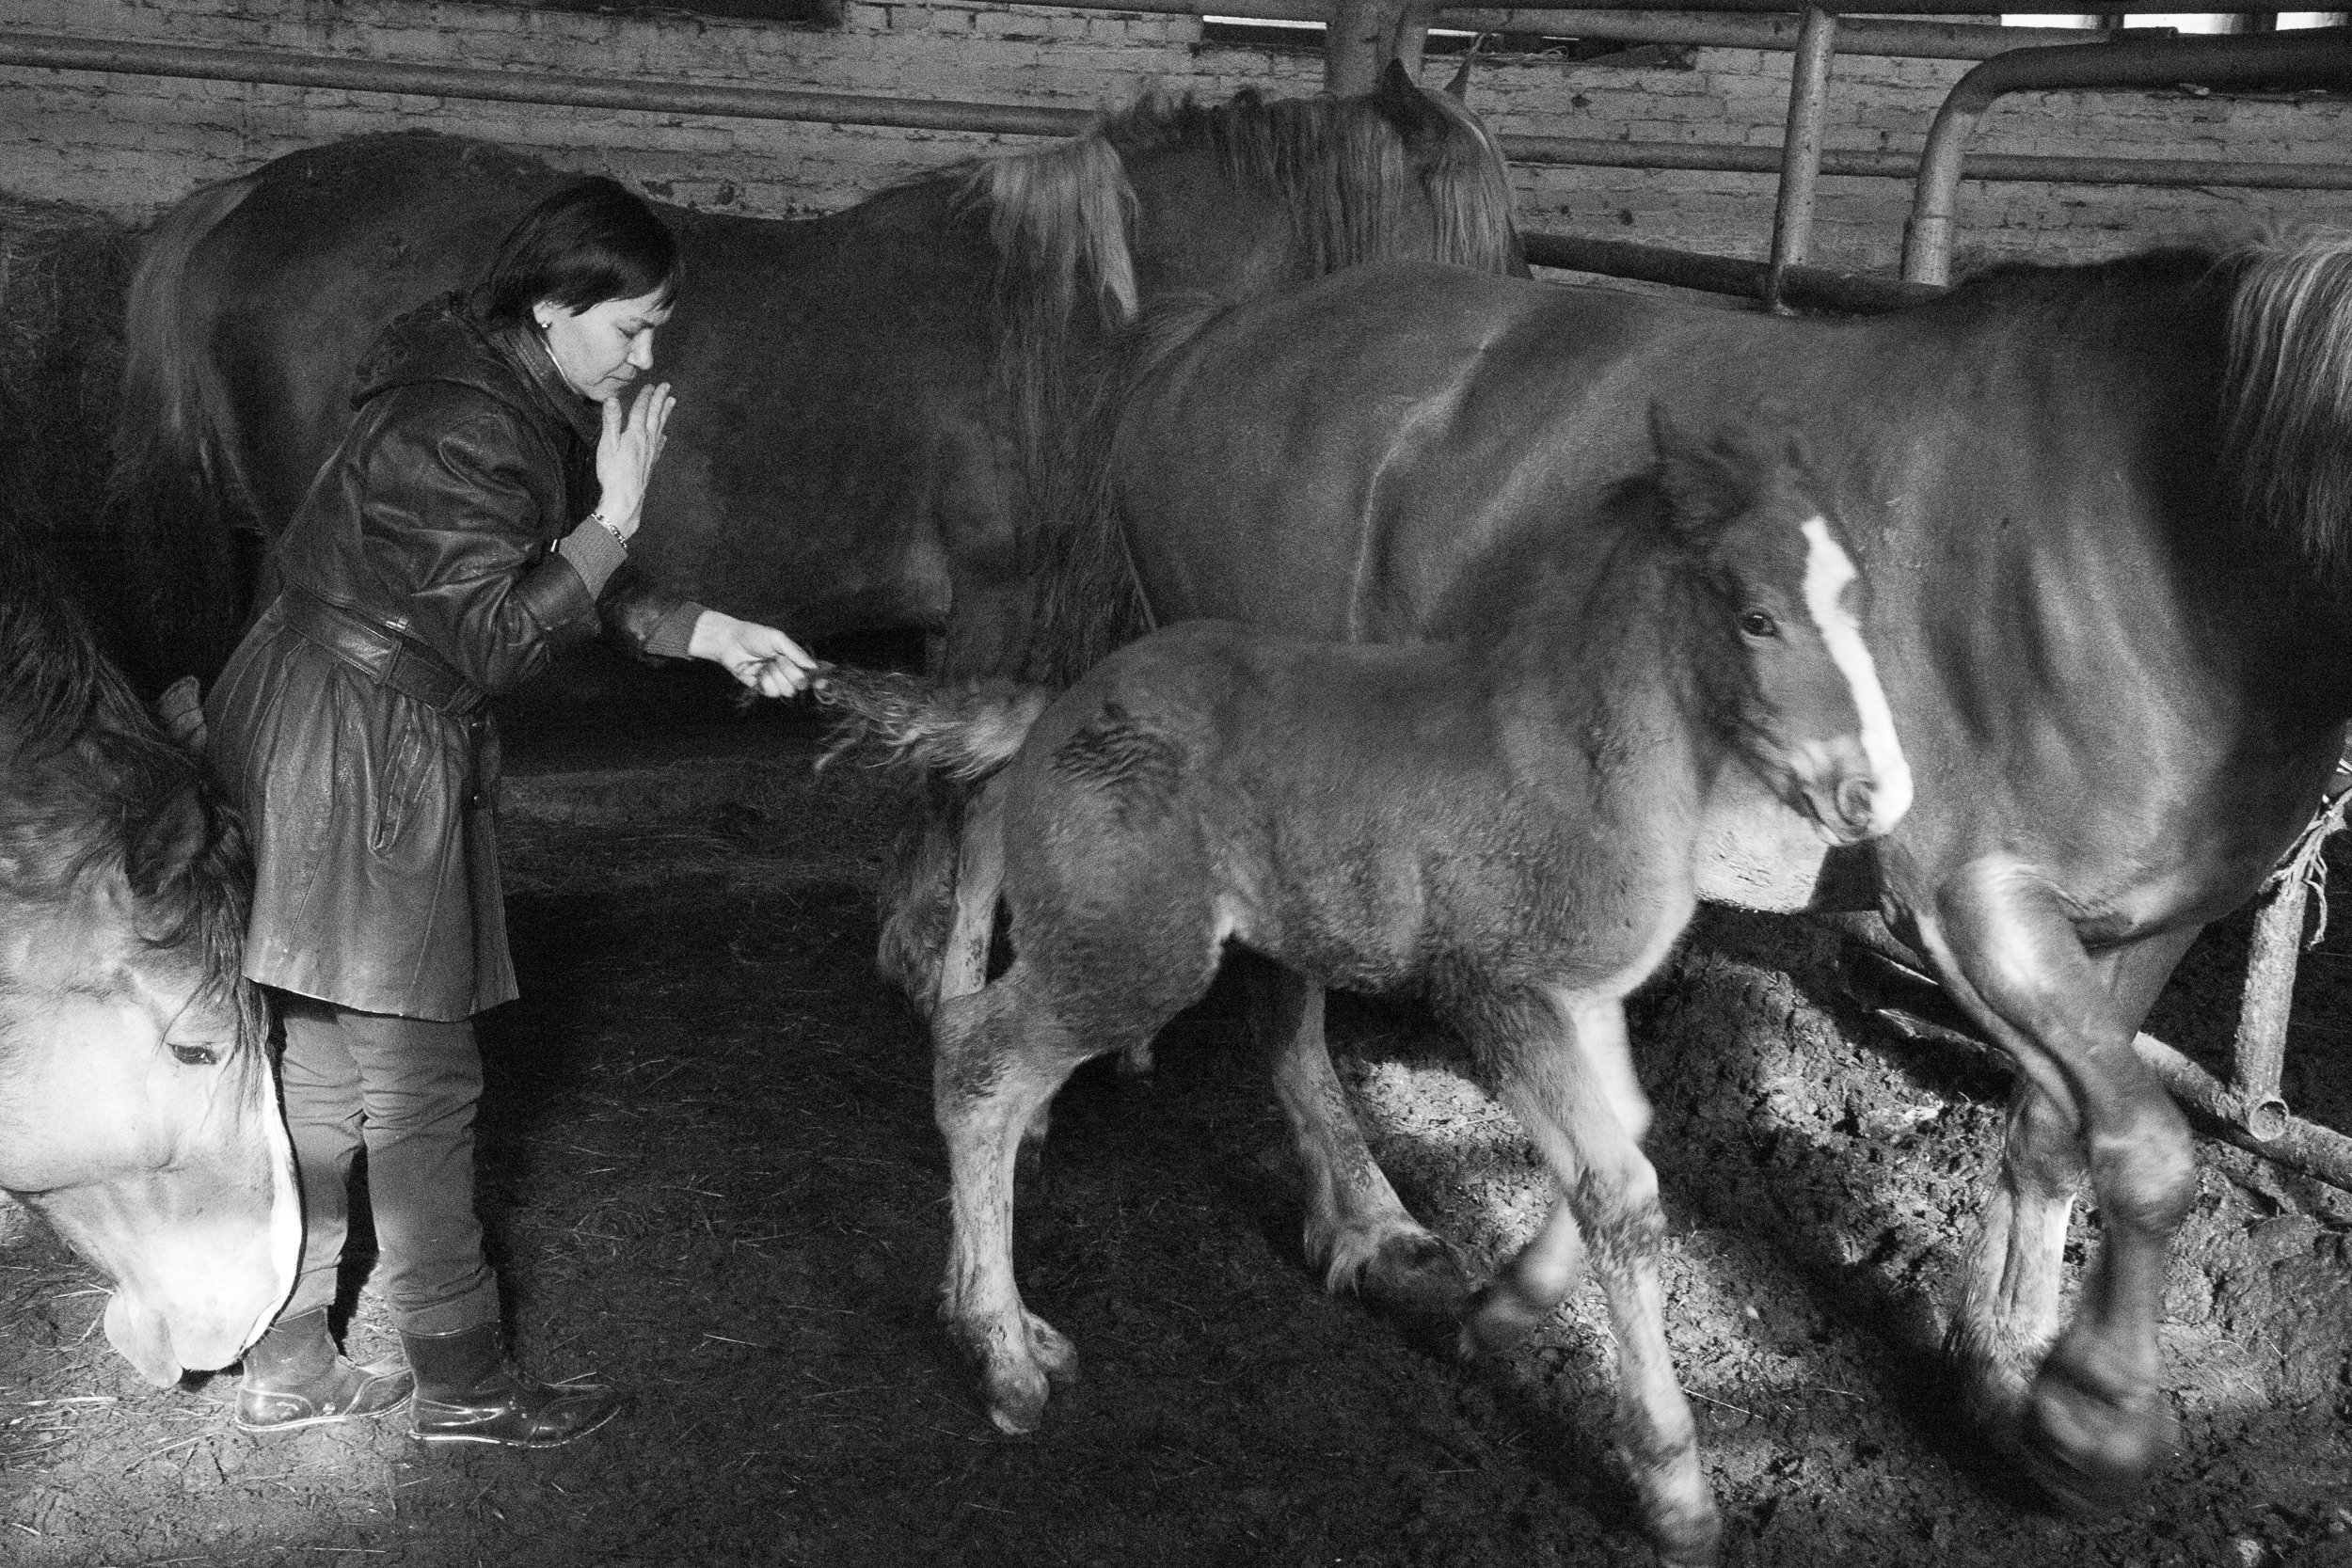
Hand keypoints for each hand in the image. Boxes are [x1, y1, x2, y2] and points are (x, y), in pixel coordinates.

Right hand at [594, 380, 674, 538]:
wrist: (625, 499)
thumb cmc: (613, 474)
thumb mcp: (607, 445)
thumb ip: (610, 421)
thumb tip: (612, 398)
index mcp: (635, 435)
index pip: (641, 410)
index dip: (645, 397)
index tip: (651, 385)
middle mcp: (647, 441)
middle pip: (654, 416)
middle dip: (660, 400)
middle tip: (667, 387)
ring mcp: (651, 453)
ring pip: (660, 428)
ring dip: (664, 413)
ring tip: (671, 402)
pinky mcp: (651, 464)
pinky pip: (659, 445)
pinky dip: (662, 436)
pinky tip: (664, 436)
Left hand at [689, 611, 815, 698]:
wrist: (731, 643)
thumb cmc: (754, 636)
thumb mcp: (777, 638)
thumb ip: (795, 652)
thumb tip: (813, 666)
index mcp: (795, 658)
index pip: (813, 672)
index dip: (819, 679)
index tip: (821, 683)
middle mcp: (789, 671)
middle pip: (801, 683)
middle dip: (791, 673)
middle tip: (778, 660)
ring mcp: (777, 681)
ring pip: (787, 690)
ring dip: (776, 677)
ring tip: (766, 664)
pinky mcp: (765, 688)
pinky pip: (773, 692)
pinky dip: (765, 682)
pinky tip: (758, 672)